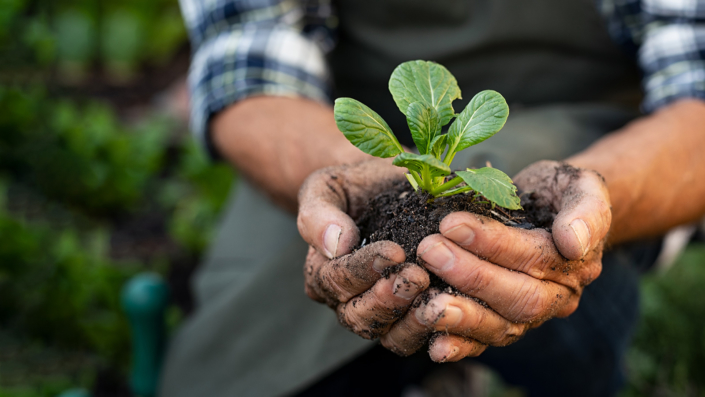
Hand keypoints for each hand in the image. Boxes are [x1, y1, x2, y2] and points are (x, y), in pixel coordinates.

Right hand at [297, 159, 430, 338]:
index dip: (364, 269)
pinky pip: (419, 337)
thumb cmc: (355, 186)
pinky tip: (455, 311)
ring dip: (412, 321)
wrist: (387, 188)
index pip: (336, 280)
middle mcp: (346, 300)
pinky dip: (436, 330)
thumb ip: (320, 213)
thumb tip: (337, 244)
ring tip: (436, 299)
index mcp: (322, 271)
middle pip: (359, 316)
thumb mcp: (327, 187)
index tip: (394, 252)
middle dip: (388, 299)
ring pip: (389, 335)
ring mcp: (380, 314)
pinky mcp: (411, 319)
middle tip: (417, 276)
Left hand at [380, 160, 610, 361]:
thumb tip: (574, 243)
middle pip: (518, 297)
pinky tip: (435, 347)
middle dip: (471, 276)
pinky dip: (461, 346)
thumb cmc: (559, 191)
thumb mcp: (581, 185)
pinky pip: (486, 341)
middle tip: (430, 251)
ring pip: (502, 326)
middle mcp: (558, 297)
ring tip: (426, 303)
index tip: (451, 223)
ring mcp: (532, 315)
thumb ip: (587, 209)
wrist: (550, 207)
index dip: (491, 242)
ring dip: (463, 316)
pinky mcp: (506, 323)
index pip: (534, 257)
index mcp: (577, 263)